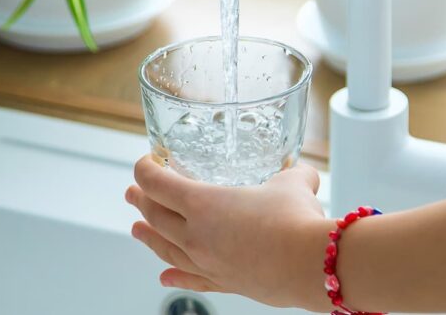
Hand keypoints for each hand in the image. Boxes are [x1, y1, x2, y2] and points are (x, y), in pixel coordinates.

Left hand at [126, 158, 333, 310]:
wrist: (312, 265)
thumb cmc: (297, 221)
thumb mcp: (293, 183)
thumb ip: (292, 175)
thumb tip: (303, 174)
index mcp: (204, 203)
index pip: (158, 184)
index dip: (146, 170)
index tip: (147, 163)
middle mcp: (197, 235)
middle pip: (156, 216)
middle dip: (142, 201)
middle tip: (133, 193)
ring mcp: (208, 262)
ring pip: (166, 249)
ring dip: (148, 237)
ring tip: (137, 231)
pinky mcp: (226, 283)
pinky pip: (192, 278)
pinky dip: (175, 276)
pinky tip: (165, 277)